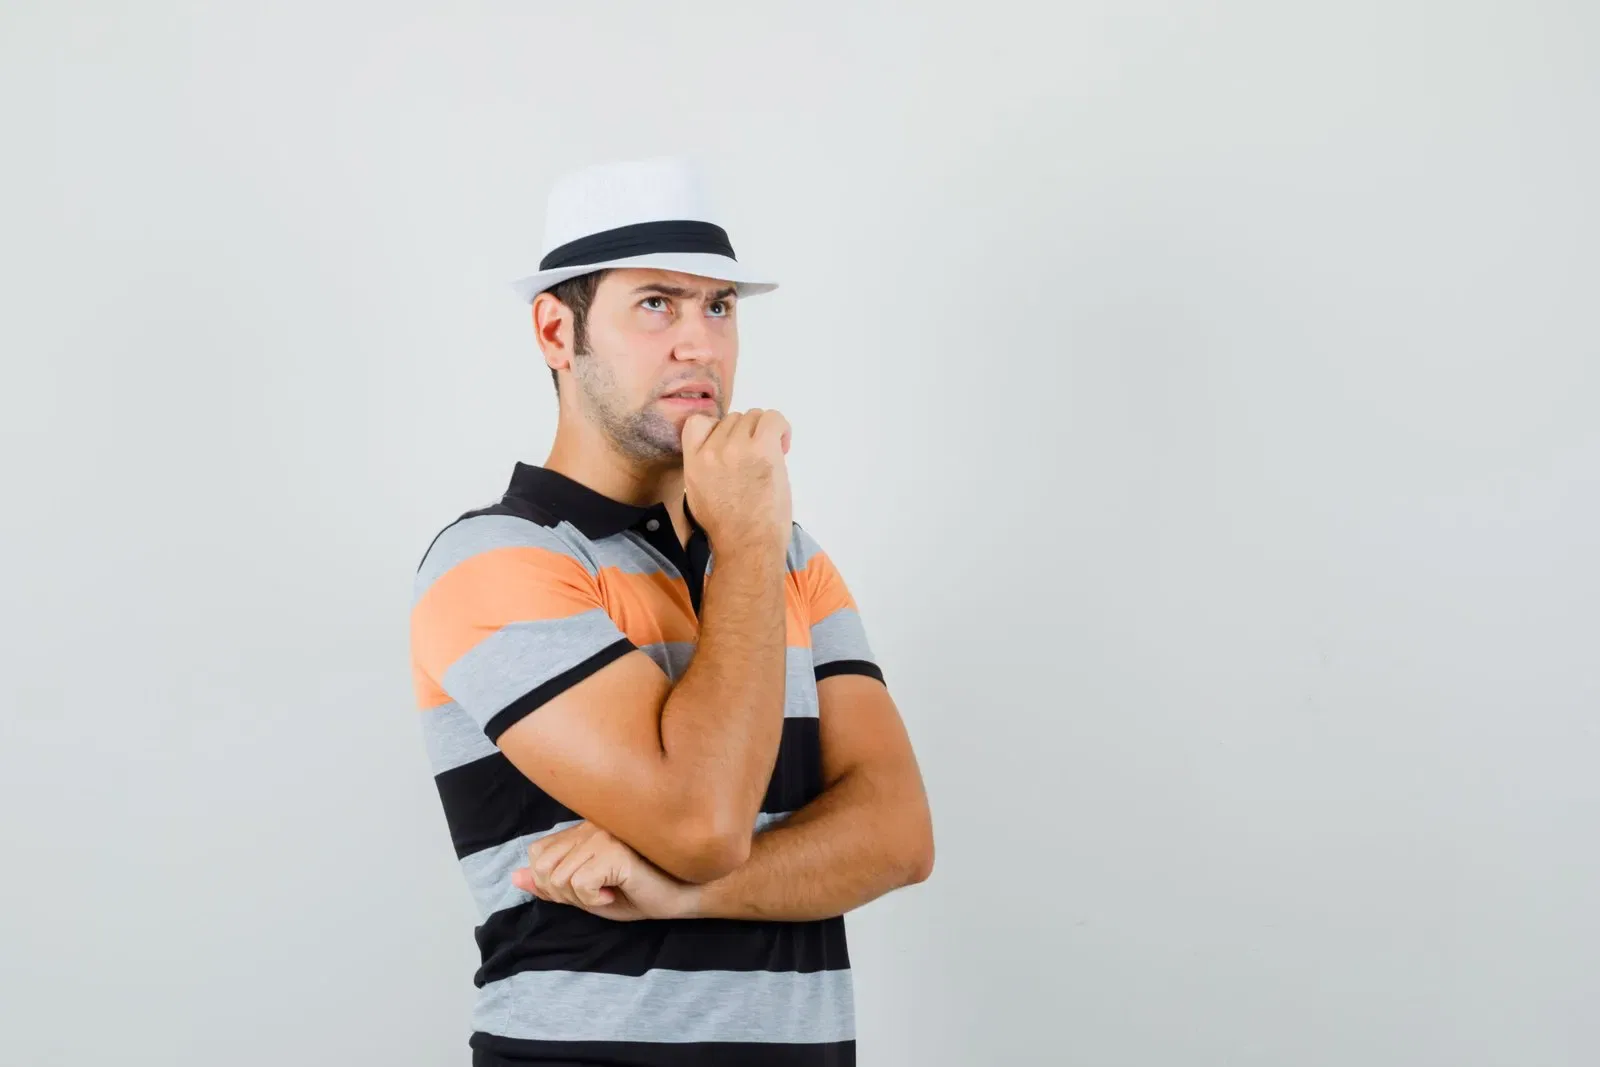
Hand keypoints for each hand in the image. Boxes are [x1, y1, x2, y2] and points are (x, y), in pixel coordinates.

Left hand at [512, 822, 699, 921]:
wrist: (687, 894)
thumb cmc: (643, 893)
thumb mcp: (590, 895)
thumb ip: (554, 885)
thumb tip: (515, 878)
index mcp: (584, 830)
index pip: (538, 854)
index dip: (551, 882)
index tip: (584, 889)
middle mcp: (591, 826)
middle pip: (544, 868)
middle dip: (564, 893)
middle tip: (597, 893)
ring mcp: (604, 835)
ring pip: (560, 878)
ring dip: (581, 898)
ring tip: (609, 891)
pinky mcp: (615, 851)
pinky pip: (579, 884)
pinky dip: (593, 899)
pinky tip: (616, 892)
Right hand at [681, 408, 792, 555]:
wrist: (747, 544)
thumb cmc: (727, 528)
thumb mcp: (698, 493)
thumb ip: (704, 466)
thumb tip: (722, 452)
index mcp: (693, 460)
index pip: (698, 421)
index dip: (719, 429)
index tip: (731, 446)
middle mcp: (712, 449)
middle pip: (733, 419)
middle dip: (747, 435)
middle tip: (757, 459)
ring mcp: (736, 446)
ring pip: (754, 417)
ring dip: (764, 433)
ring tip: (771, 457)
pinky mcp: (762, 448)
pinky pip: (773, 418)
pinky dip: (781, 428)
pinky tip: (783, 445)